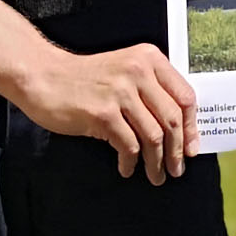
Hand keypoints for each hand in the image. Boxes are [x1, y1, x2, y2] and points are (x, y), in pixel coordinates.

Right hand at [17, 42, 199, 178]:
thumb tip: (178, 130)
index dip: (191, 127)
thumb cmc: (85, 79)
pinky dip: (131, 162)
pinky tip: (127, 169)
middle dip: (177, 151)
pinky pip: (129, 145)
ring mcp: (120, 92)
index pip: (184, 97)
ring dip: (157, 162)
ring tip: (156, 176)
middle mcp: (138, 72)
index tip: (192, 148)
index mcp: (149, 59)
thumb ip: (150, 90)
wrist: (43, 76)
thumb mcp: (125, 71)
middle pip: (171, 119)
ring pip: (153, 136)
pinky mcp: (103, 113)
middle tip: (176, 169)